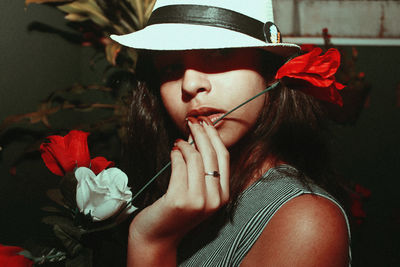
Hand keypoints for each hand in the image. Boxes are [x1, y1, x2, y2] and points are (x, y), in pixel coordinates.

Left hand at [127, 116, 228, 265]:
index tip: (206, 121)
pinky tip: (173, 151)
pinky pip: (179, 166)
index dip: (215, 136)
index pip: (224, 157)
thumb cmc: (176, 212)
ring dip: (185, 144)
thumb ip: (204, 172)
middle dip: (201, 132)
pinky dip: (176, 154)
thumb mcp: (198, 193)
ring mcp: (198, 201)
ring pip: (196, 158)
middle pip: (211, 154)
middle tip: (192, 120)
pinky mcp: (179, 200)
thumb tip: (199, 138)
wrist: (157, 237)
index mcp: (223, 196)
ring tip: (178, 141)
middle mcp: (215, 200)